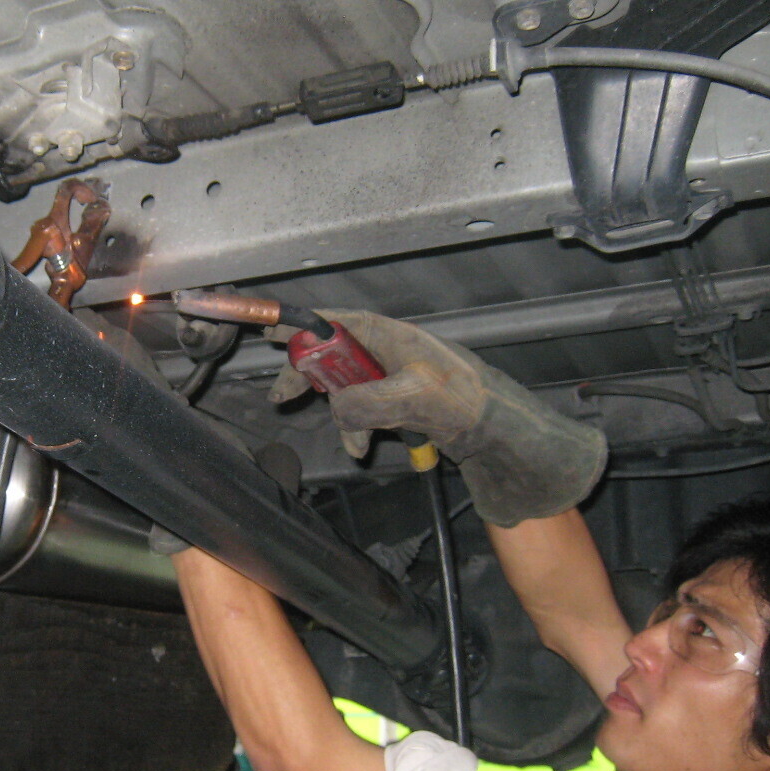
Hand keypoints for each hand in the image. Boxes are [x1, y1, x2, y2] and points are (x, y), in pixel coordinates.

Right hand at [268, 310, 606, 526]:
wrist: (498, 430)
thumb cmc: (466, 399)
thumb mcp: (409, 394)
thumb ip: (362, 401)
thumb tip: (336, 410)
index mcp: (386, 335)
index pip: (332, 323)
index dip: (300, 327)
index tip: (271, 332)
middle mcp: (385, 352)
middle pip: (331, 357)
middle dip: (307, 378)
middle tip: (280, 395)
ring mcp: (391, 377)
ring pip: (346, 391)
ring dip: (342, 417)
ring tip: (353, 442)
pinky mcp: (398, 401)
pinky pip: (363, 411)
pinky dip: (358, 429)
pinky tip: (363, 447)